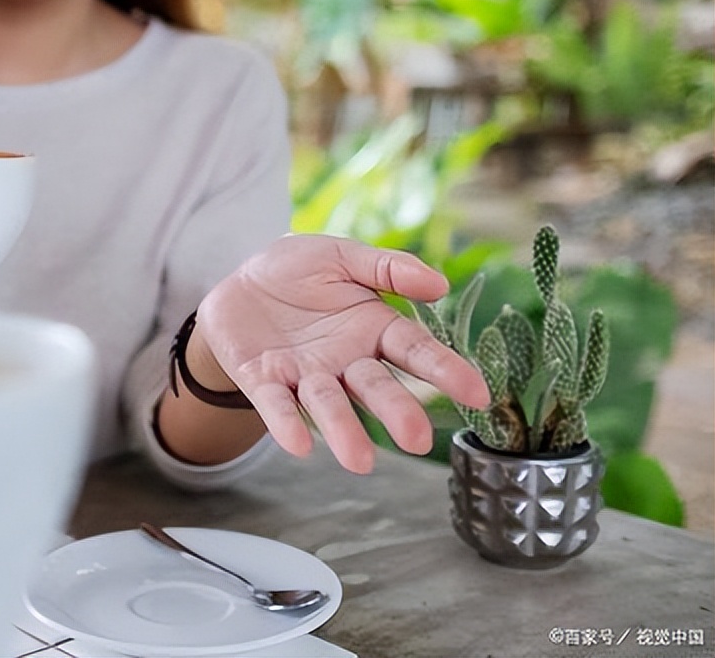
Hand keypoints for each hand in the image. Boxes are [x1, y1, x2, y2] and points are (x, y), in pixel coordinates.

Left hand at [195, 234, 488, 473]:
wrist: (239, 281)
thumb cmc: (299, 270)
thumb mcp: (342, 255)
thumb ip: (387, 268)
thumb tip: (441, 284)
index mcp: (373, 329)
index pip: (415, 351)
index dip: (446, 371)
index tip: (478, 395)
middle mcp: (345, 361)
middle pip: (375, 388)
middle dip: (396, 412)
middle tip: (416, 441)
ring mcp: (304, 375)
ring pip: (328, 404)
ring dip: (343, 430)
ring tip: (359, 461)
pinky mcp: (263, 381)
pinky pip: (276, 404)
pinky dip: (286, 423)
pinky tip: (299, 445)